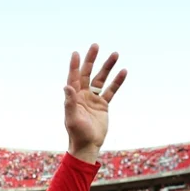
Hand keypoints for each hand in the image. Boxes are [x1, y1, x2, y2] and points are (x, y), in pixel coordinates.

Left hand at [64, 44, 127, 163]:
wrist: (88, 145)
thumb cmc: (77, 133)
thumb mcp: (72, 118)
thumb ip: (70, 102)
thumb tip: (66, 86)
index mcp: (73, 97)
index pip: (73, 78)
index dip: (75, 65)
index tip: (76, 53)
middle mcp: (82, 96)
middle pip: (87, 74)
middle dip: (91, 60)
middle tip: (95, 46)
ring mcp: (93, 99)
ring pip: (101, 79)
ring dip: (107, 67)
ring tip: (115, 54)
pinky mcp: (103, 105)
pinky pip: (111, 90)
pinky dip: (117, 81)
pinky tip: (123, 71)